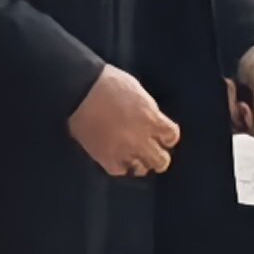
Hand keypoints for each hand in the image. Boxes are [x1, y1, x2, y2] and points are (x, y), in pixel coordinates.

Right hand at [68, 64, 183, 175]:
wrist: (81, 91)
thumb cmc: (108, 83)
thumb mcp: (138, 91)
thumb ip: (147, 109)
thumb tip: (150, 118)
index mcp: (152, 119)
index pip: (172, 136)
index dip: (168, 136)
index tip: (163, 135)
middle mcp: (142, 139)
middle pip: (161, 160)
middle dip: (159, 156)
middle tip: (152, 152)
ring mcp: (124, 151)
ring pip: (142, 169)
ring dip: (140, 163)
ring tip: (134, 158)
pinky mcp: (105, 158)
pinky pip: (119, 171)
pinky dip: (120, 166)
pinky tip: (117, 159)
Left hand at [230, 43, 253, 137]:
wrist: (243, 44)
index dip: (252, 122)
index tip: (243, 106)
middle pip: (250, 128)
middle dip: (238, 111)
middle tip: (234, 92)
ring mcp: (253, 109)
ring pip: (238, 123)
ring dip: (231, 105)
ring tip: (231, 85)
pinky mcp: (239, 106)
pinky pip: (230, 116)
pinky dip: (227, 103)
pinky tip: (229, 88)